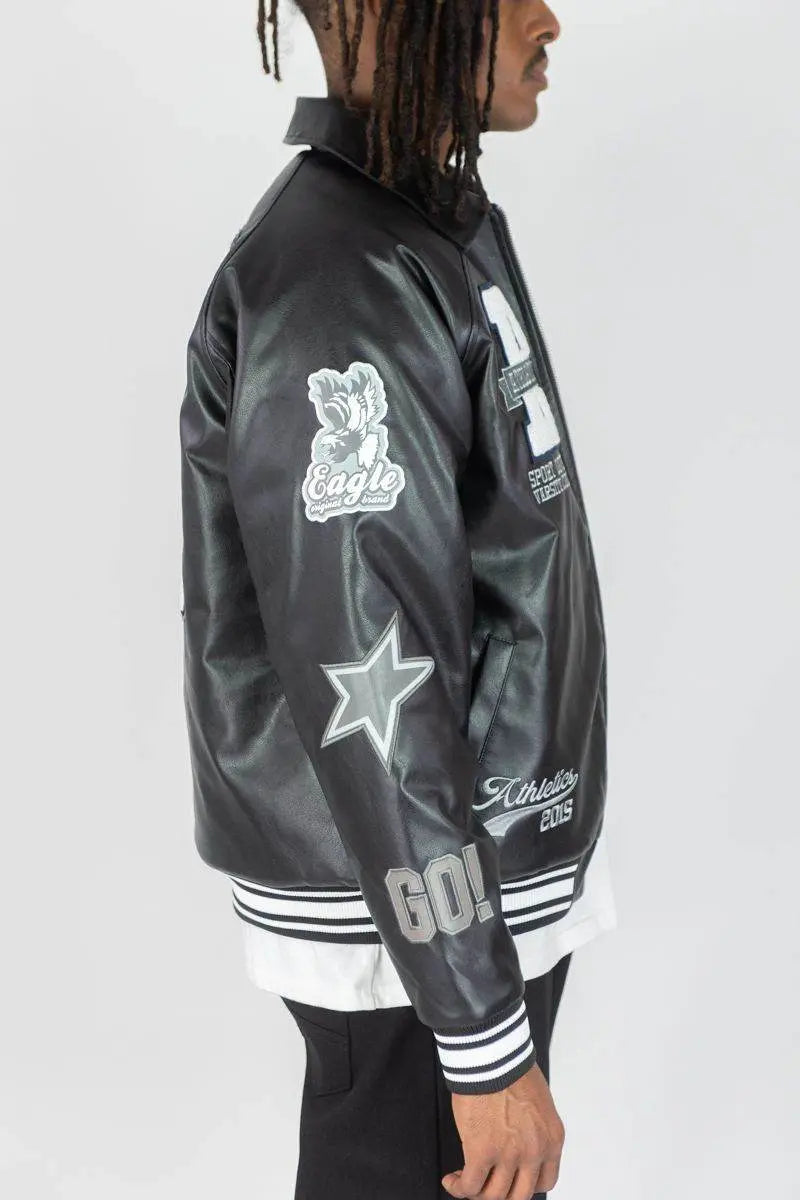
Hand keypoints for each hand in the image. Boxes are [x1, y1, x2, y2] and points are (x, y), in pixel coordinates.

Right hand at [441, 1062, 564, 1199]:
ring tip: (464, 1180)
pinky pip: (471, 1184)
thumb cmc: (511, 1066)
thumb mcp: (537, 1102)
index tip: (510, 1179)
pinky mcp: (482, 1151)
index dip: (524, 1184)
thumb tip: (517, 1137)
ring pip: (493, 1194)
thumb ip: (533, 1127)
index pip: (544, 1181)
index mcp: (551, 1139)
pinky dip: (459, 1187)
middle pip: (519, 1195)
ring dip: (476, 1191)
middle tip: (486, 1183)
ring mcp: (509, 1155)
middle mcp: (534, 1152)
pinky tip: (452, 1179)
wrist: (492, 1053)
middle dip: (500, 1192)